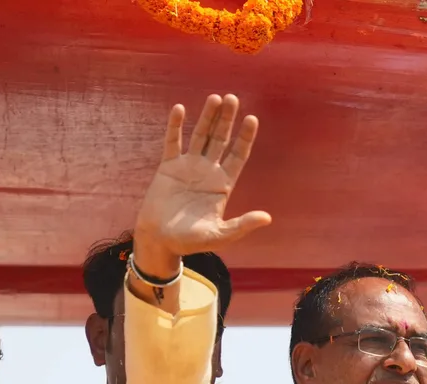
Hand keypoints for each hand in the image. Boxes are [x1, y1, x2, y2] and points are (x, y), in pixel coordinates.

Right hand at [132, 94, 271, 276]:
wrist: (159, 240)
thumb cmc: (190, 241)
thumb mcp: (220, 235)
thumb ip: (241, 225)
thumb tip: (267, 218)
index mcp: (223, 185)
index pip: (238, 155)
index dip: (245, 137)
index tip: (252, 119)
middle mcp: (208, 171)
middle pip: (220, 139)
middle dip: (227, 120)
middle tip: (233, 98)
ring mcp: (188, 166)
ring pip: (200, 135)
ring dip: (207, 117)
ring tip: (215, 98)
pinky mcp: (168, 167)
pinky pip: (173, 142)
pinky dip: (176, 126)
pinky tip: (180, 109)